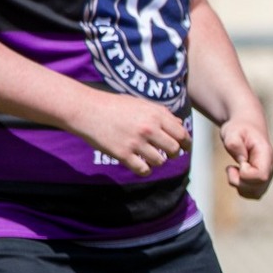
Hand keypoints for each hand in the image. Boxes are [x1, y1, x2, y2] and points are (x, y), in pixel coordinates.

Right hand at [71, 90, 186, 175]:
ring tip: (151, 156)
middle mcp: (148, 129)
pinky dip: (145, 170)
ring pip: (160, 161)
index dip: (186, 143)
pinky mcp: (122, 154)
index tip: (185, 147)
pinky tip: (142, 165)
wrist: (86, 110)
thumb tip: (179, 124)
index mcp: (155, 115)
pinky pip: (143, 170)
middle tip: (169, 153)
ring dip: (158, 161)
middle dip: (174, 153)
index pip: (181, 134)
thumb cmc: (114, 105)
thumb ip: (161, 113)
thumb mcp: (141, 103)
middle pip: (174, 149)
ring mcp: (135, 142)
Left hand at [221, 114, 272, 199]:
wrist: (245, 126)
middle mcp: (271, 166)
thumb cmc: (239, 129)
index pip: (261, 175)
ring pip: (256, 193)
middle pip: (258, 187)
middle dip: (239, 181)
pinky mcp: (262, 180)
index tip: (238, 163)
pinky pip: (253, 194)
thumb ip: (234, 144)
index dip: (246, 175)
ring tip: (234, 170)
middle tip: (230, 167)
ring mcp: (268, 175)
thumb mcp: (232, 131)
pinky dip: (242, 189)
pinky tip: (237, 175)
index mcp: (266, 154)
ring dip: (240, 186)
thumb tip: (241, 161)